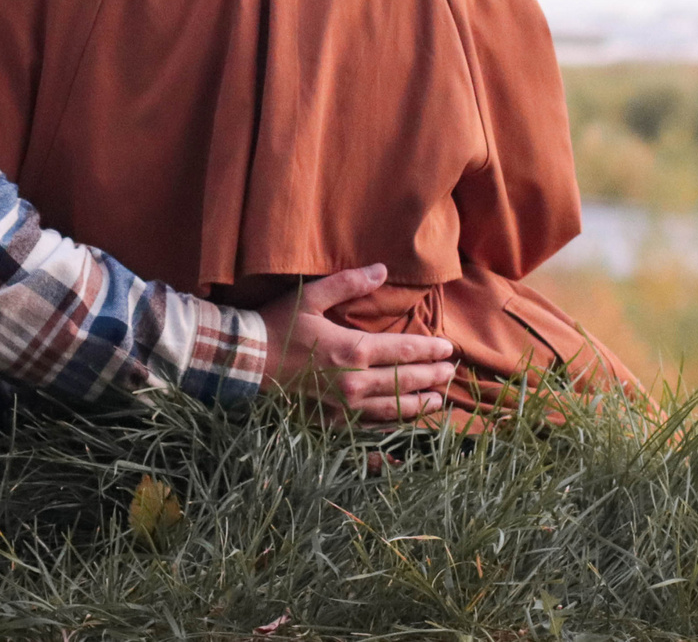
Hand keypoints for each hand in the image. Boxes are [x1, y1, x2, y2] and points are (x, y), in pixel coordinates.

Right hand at [256, 264, 457, 421]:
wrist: (247, 361)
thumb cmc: (278, 324)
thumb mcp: (312, 296)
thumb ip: (349, 283)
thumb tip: (382, 269)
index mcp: (352, 350)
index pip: (404, 351)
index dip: (429, 349)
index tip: (448, 348)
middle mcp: (354, 383)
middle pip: (405, 380)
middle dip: (431, 375)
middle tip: (450, 371)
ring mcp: (344, 406)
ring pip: (393, 409)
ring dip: (419, 404)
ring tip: (438, 398)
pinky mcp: (333, 421)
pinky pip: (370, 427)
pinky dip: (392, 428)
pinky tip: (404, 426)